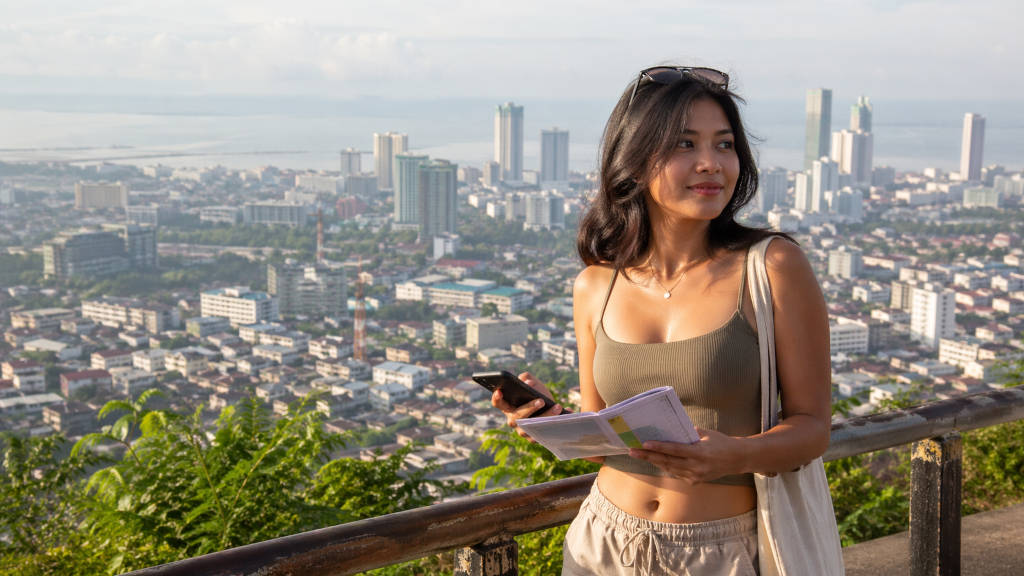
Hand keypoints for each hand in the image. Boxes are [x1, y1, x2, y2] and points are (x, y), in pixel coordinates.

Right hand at [490, 371, 563, 441]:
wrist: (548, 410)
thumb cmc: (536, 395)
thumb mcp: (532, 384)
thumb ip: (527, 378)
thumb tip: (528, 382)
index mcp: (508, 407)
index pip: (498, 403)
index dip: (497, 398)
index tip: (500, 391)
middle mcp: (513, 420)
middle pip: (518, 416)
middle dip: (530, 408)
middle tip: (541, 400)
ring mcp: (523, 431)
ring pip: (533, 426)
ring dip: (547, 416)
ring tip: (558, 407)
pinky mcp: (535, 438)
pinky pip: (545, 432)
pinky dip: (557, 424)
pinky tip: (567, 414)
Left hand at [628, 428, 744, 484]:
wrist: (738, 459)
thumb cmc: (721, 442)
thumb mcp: (706, 433)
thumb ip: (688, 433)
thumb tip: (669, 430)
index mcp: (701, 453)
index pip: (675, 450)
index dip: (659, 448)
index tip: (644, 444)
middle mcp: (697, 467)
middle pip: (668, 462)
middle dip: (648, 457)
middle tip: (632, 451)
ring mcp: (696, 476)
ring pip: (670, 469)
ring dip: (654, 462)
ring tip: (639, 454)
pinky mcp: (695, 481)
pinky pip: (676, 473)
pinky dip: (666, 466)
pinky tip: (656, 460)